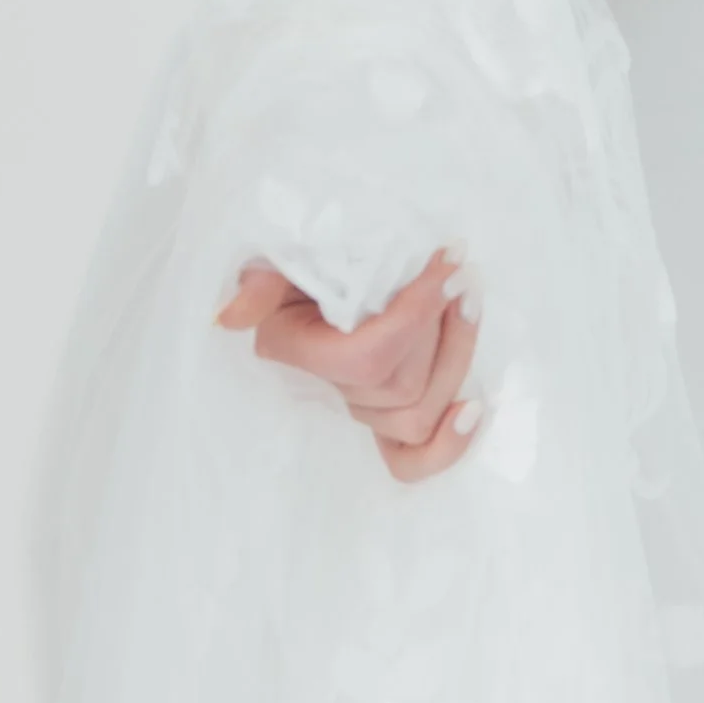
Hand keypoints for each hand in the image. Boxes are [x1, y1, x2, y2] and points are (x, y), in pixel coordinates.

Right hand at [213, 244, 481, 482]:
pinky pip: (410, 457)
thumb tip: (230, 316)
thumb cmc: (307, 245)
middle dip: (441, 331)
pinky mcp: (388, 411)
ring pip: (417, 413)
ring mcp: (360, 403)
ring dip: (454, 355)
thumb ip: (261, 281)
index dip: (416, 316)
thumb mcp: (280, 250)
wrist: (326, 250)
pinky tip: (473, 410)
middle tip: (460, 275)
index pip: (365, 357)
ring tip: (467, 301)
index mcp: (294, 345)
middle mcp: (325, 383)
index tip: (449, 262)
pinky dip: (446, 444)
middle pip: (400, 388)